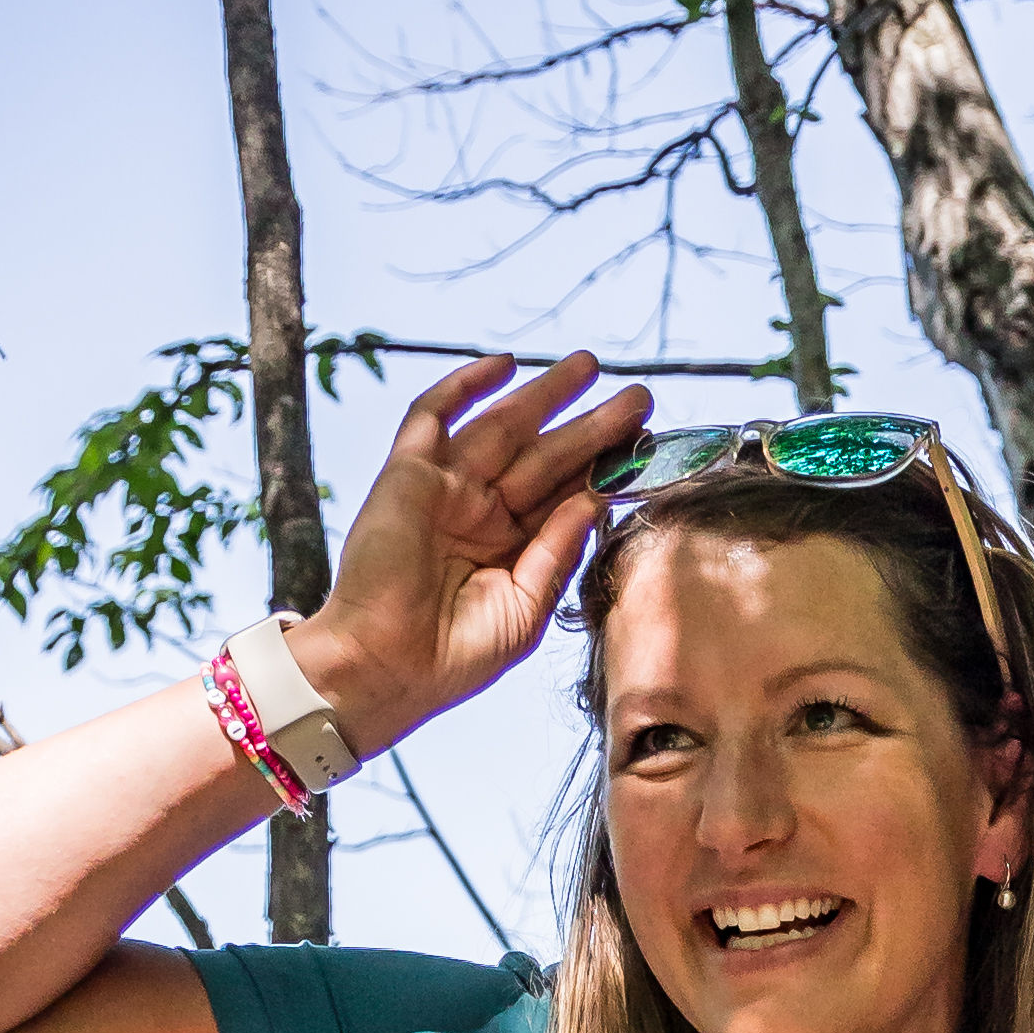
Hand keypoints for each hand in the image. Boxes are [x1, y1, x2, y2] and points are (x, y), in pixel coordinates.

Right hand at [287, 353, 650, 753]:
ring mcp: (446, 489)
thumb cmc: (454, 656)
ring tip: (590, 365)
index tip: (649, 446)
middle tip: (640, 397)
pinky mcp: (407, 474)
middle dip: (591, 425)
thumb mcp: (526, 609)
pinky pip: (432, 415)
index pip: (567, 495)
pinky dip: (464, 385)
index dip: (606, 469)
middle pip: (546, 456)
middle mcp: (482, 513)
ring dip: (545, 394)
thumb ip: (558, 552)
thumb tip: (595, 500)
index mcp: (513, 549)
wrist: (385, 667)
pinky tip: (506, 365)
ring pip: (503, 426)